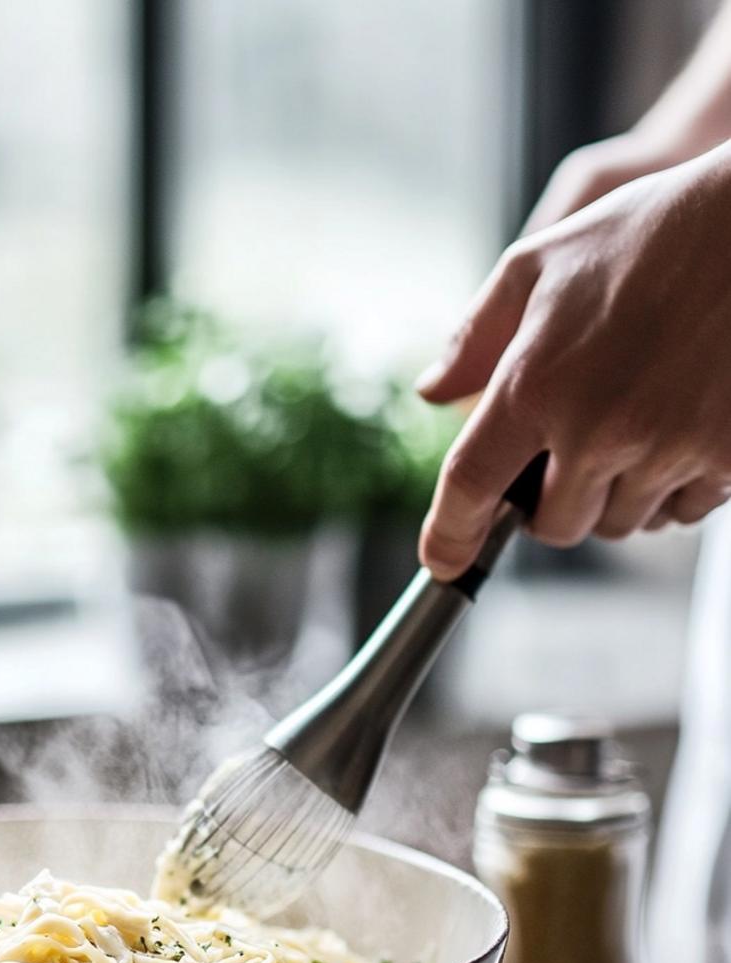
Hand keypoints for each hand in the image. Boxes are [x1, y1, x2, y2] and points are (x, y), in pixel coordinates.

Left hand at [415, 143, 730, 577]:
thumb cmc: (653, 231)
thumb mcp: (541, 264)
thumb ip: (476, 336)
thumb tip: (433, 393)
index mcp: (535, 383)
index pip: (471, 487)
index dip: (449, 537)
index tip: (444, 560)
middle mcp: (597, 428)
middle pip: (554, 525)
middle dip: (553, 501)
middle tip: (572, 449)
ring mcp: (667, 448)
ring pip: (620, 522)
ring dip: (616, 493)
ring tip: (636, 422)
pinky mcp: (728, 457)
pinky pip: (683, 512)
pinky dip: (675, 488)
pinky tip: (683, 429)